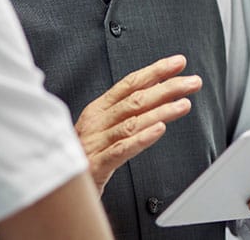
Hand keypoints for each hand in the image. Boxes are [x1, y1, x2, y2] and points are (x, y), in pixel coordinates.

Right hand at [76, 54, 201, 191]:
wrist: (56, 188)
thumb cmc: (84, 156)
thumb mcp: (103, 128)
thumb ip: (126, 112)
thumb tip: (157, 91)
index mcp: (98, 110)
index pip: (130, 84)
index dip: (155, 71)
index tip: (178, 63)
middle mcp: (96, 122)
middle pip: (136, 100)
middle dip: (167, 88)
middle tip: (193, 82)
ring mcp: (95, 143)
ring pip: (132, 122)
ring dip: (161, 111)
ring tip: (184, 104)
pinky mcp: (95, 166)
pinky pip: (121, 150)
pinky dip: (141, 138)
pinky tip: (159, 130)